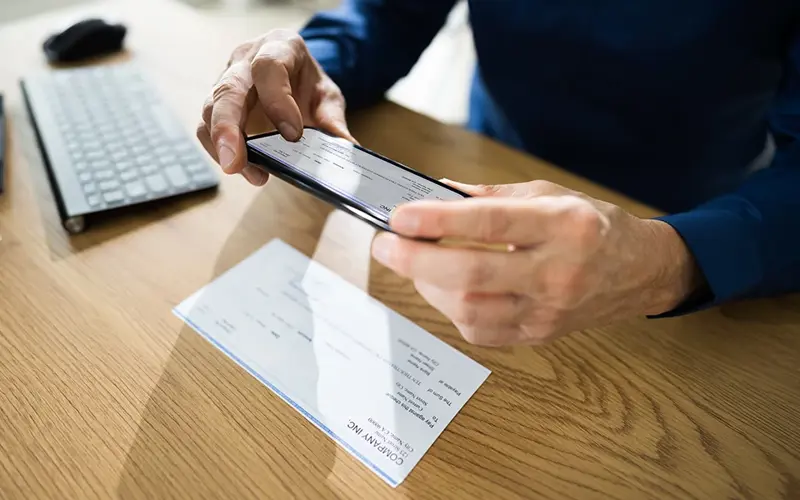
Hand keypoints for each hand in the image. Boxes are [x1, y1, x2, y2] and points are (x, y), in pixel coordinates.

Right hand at [197, 30, 354, 185]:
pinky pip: (206, 127)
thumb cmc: (307, 83)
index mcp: (279, 47)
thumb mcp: (327, 97)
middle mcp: (246, 60)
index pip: (269, 67)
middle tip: (235, 162)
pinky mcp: (217, 105)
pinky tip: (242, 169)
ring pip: (210, 109)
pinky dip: (219, 150)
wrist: (294, 77)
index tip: (293, 135)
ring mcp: (227, 81)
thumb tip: (347, 150)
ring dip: (222, 144)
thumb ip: (334, 122)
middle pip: (228, 89)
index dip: (277, 101)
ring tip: (244, 171)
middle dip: (228, 127)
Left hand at [371, 180, 701, 345]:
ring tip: (415, 263)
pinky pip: (480, 331)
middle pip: (472, 276)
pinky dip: (451, 308)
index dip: (438, 222)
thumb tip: (434, 193)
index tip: (399, 217)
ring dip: (429, 286)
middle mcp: (558, 272)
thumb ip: (490, 196)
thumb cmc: (592, 225)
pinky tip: (444, 288)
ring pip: (470, 310)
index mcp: (564, 225)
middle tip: (384, 245)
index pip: (490, 224)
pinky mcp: (539, 335)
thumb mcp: (549, 193)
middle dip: (416, 262)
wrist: (638, 272)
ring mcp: (549, 311)